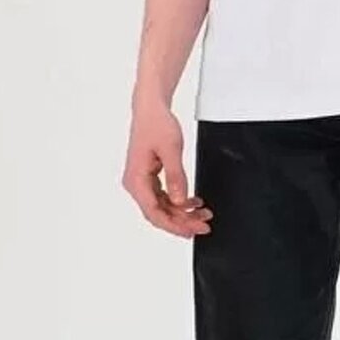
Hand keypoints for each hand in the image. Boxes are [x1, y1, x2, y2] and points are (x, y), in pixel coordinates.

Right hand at [123, 101, 212, 238]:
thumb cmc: (156, 124)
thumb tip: (179, 200)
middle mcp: (136, 183)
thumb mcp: (171, 150)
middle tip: (203, 226)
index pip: (154, 212)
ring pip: (163, 207)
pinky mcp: (150, 177)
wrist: (151, 108)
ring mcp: (142, 181)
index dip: (174, 225)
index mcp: (136, 179)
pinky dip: (179, 201)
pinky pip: (164, 197)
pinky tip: (194, 202)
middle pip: (159, 213)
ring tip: (203, 214)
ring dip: (183, 212)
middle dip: (182, 221)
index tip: (192, 231)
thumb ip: (176, 176)